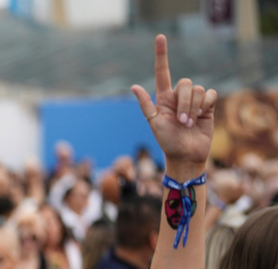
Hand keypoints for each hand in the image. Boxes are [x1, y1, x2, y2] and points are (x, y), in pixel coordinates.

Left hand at [131, 35, 216, 180]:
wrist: (185, 156)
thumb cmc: (167, 142)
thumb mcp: (154, 124)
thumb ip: (147, 105)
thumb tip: (134, 87)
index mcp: (163, 99)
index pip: (162, 73)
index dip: (161, 55)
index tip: (160, 37)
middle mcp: (178, 97)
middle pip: (186, 83)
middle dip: (185, 102)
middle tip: (182, 121)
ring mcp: (194, 101)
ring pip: (198, 89)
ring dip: (194, 107)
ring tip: (189, 123)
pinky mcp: (208, 106)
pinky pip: (211, 94)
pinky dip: (206, 105)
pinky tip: (202, 117)